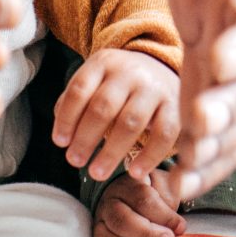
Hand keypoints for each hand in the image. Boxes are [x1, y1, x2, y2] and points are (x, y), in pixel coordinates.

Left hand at [53, 49, 180, 181]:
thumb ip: (76, 102)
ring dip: (111, 151)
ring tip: (96, 172)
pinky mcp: (175, 106)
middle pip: (103, 106)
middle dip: (86, 138)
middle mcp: (129, 72)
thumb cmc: (120, 83)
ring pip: (130, 122)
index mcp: (104, 63)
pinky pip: (163, 134)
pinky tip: (135, 172)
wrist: (162, 67)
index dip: (67, 118)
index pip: (79, 89)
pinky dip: (149, 156)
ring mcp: (154, 88)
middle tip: (74, 161)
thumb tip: (63, 136)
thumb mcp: (96, 80)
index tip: (60, 142)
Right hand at [93, 168, 185, 236]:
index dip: (164, 216)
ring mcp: (99, 225)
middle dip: (148, 234)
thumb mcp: (167, 189)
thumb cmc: (157, 199)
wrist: (137, 206)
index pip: (142, 199)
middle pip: (121, 220)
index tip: (180, 227)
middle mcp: (108, 204)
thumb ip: (176, 194)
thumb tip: (181, 215)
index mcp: (127, 185)